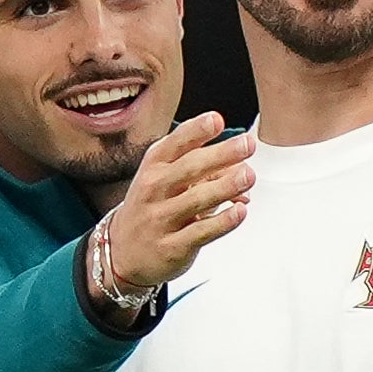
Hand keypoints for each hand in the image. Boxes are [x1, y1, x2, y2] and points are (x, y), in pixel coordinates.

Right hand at [103, 112, 251, 296]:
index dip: (196, 131)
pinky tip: (240, 211)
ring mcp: (162, 219)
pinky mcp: (172, 247)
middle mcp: (155, 189)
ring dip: (226, 186)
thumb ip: (200, 168)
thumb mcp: (163, 179)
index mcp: (154, 166)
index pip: (175, 144)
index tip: (216, 120)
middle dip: (221, 154)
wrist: (123, 251)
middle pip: (189, 168)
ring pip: (196, 199)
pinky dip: (222, 221)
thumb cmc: (152, 206)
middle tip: (247, 144)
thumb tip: (241, 166)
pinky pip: (201, 232)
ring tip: (249, 175)